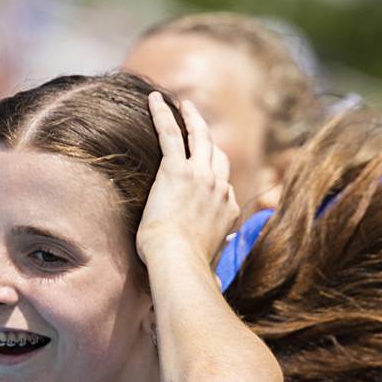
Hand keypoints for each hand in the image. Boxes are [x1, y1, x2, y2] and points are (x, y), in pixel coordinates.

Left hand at [136, 92, 239, 263]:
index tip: (205, 172)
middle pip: (217, 154)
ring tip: (182, 104)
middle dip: (208, 136)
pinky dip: (162, 114)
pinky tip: (153, 100)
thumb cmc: (186, 268)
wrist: (177, 262)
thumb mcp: (207, 265)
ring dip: (191, 118)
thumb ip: (212, 264)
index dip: (215, 176)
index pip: (224, 185)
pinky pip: (170, 133)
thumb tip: (217, 282)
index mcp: (228, 210)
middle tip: (197, 122)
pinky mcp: (175, 170)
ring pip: (199, 136)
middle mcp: (219, 188)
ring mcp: (200, 176)